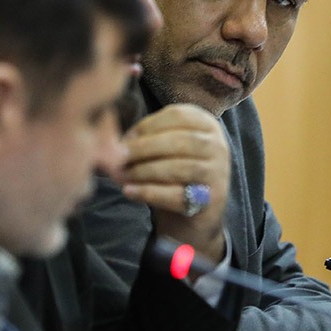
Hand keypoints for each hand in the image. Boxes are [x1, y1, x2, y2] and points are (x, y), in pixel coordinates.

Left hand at [120, 104, 229, 261]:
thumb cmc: (175, 174)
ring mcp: (218, 173)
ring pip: (177, 167)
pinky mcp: (211, 199)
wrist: (195, 215)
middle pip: (178, 141)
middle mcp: (218, 145)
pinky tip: (129, 192)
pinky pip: (176, 195)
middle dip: (143, 148)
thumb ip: (147, 137)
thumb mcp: (166, 149)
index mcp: (207, 125)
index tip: (126, 137)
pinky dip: (149, 192)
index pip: (178, 115)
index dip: (148, 124)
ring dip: (144, 171)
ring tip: (122, 175)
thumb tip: (113, 138)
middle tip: (118, 156)